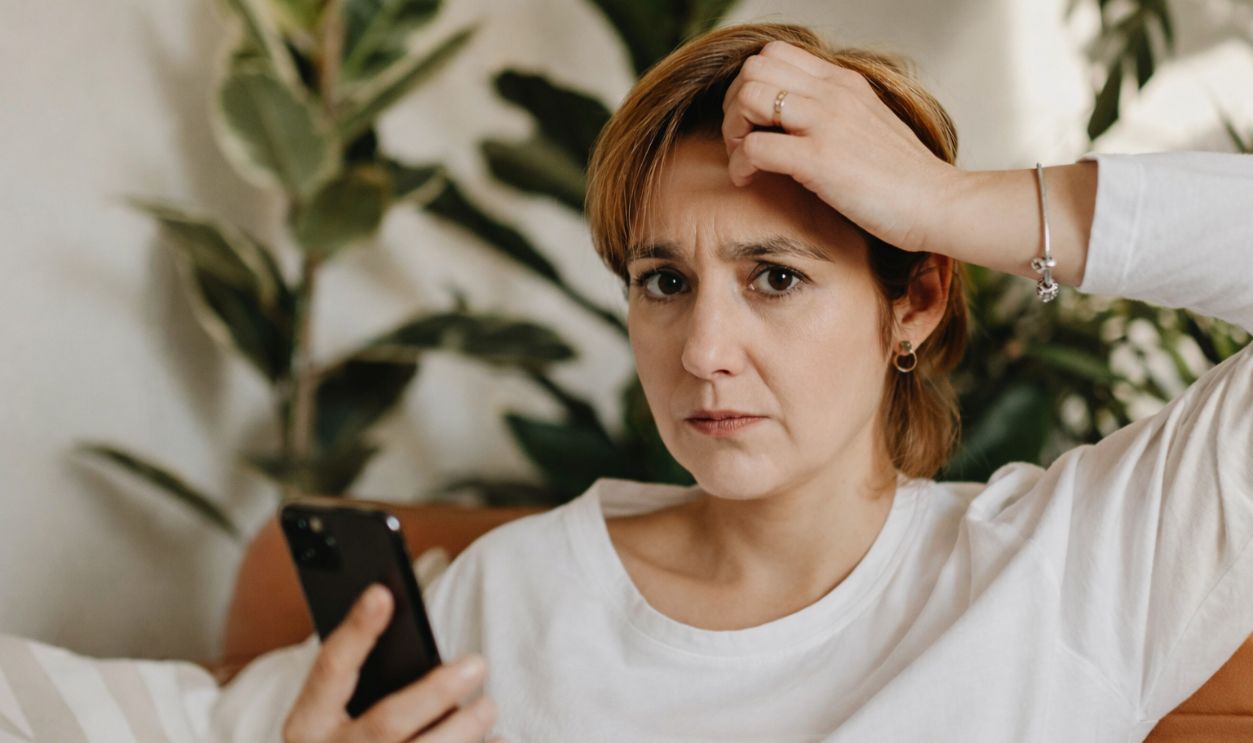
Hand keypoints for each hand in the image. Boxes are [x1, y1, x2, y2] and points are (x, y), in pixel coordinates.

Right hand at [283, 584, 505, 742]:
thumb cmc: (347, 741)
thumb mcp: (334, 715)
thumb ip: (362, 682)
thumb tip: (406, 622)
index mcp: (307, 725)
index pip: (330, 668)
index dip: (355, 630)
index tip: (381, 593)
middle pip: (386, 722)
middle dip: (435, 692)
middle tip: (477, 664)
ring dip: (463, 730)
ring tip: (488, 706)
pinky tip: (497, 740)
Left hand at [721, 40, 961, 252]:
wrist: (938, 203)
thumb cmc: (903, 177)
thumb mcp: (867, 125)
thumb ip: (834, 113)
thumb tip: (795, 120)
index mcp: (844, 82)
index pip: (776, 54)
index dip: (752, 84)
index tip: (755, 120)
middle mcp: (833, 94)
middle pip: (754, 69)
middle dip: (735, 104)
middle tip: (742, 139)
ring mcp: (826, 123)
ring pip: (749, 98)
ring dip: (734, 129)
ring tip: (745, 159)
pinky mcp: (819, 160)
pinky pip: (754, 146)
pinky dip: (740, 164)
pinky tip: (750, 180)